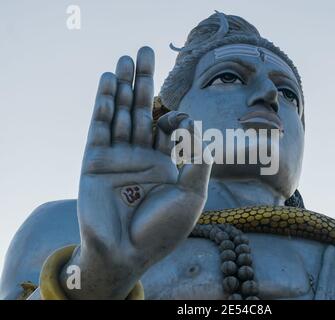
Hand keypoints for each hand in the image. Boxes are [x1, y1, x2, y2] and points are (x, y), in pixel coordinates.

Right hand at [65, 47, 210, 298]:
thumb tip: (209, 135)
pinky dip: (103, 106)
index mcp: (165, 161)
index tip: (179, 120)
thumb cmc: (164, 229)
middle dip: (144, 81)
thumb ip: (200, 164)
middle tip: (145, 50)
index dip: (175, 117)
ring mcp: (117, 156)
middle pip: (143, 109)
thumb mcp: (192, 195)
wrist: (129, 253)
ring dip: (121, 86)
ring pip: (120, 113)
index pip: (168, 126)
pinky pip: (99, 128)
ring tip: (124, 59)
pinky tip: (108, 84)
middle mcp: (141, 154)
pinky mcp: (94, 162)